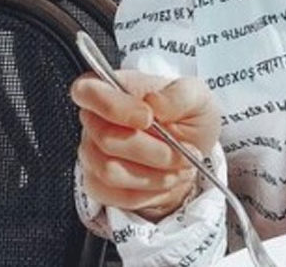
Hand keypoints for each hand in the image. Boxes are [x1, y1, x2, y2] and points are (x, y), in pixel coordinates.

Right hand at [71, 71, 220, 220]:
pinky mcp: (98, 184)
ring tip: (181, 165)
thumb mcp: (198, 96)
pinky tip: (167, 179)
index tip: (148, 117)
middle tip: (184, 151)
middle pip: (106, 140)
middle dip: (154, 150)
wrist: (192, 149)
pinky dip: (150, 192)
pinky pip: (117, 195)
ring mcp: (92, 154)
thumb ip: (180, 94)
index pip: (87, 92)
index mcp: (113, 89)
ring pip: (111, 171)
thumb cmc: (188, 116)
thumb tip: (155, 102)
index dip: (114, 107)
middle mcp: (96, 121)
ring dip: (155, 174)